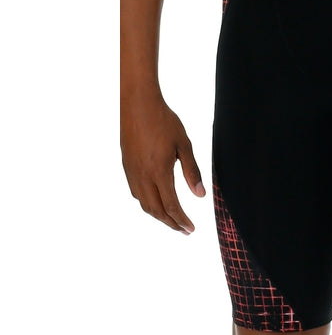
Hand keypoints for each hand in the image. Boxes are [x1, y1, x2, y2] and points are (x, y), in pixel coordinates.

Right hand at [121, 92, 204, 234]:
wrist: (138, 104)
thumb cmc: (164, 121)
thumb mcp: (184, 145)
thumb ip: (192, 171)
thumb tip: (200, 195)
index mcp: (159, 172)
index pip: (171, 206)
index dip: (181, 220)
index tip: (191, 229)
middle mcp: (142, 176)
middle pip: (156, 210)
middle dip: (171, 223)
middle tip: (184, 230)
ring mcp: (132, 172)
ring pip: (144, 203)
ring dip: (158, 215)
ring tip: (172, 220)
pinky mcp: (127, 166)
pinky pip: (136, 192)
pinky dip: (147, 203)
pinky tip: (156, 201)